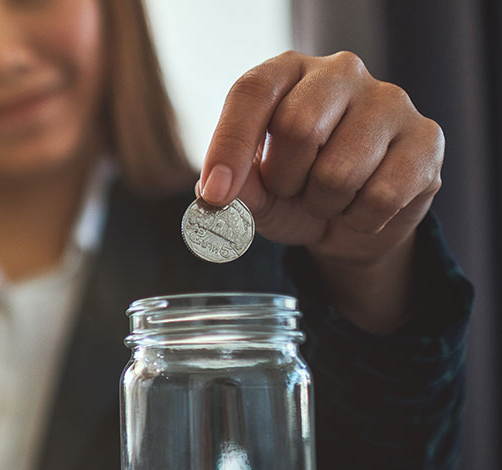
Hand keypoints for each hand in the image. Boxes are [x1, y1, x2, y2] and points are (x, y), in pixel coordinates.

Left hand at [199, 51, 443, 330]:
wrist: (351, 224)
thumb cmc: (294, 192)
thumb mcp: (254, 193)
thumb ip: (235, 188)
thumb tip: (218, 192)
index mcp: (288, 72)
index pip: (252, 91)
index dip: (229, 145)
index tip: (216, 193)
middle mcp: (341, 73)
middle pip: (299, 126)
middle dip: (285, 179)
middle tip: (291, 190)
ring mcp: (389, 101)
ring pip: (340, 171)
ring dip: (323, 204)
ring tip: (328, 198)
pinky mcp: (427, 137)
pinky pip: (382, 196)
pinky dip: (360, 219)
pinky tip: (362, 207)